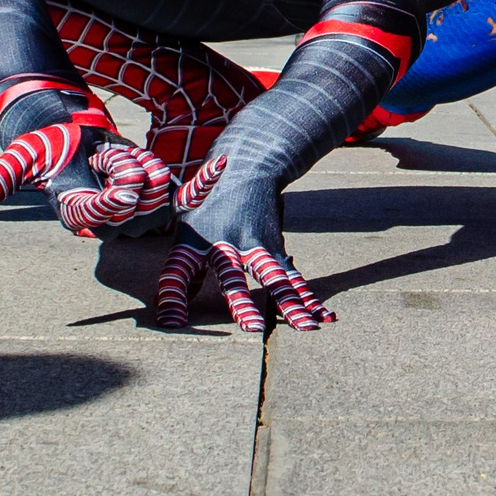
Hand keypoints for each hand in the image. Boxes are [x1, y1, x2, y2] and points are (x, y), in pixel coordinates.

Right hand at [0, 120, 173, 236]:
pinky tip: (181, 163)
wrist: (76, 139)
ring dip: (142, 162)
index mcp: (76, 217)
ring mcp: (133, 216)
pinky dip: (179, 177)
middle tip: (101, 155)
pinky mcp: (155, 202)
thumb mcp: (22, 157)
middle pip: (135, 201)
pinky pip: (175, 196)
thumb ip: (1, 177)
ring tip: (117, 157)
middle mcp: (108, 224)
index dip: (115, 202)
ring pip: (157, 194)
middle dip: (122, 166)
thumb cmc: (49, 147)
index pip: (100, 215)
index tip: (125, 188)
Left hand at [152, 155, 334, 331]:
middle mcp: (225, 244)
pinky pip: (293, 278)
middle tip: (252, 328)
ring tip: (306, 327)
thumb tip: (177, 298)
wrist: (246, 167)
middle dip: (242, 303)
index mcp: (193, 240)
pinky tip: (324, 318)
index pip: (178, 272)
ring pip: (275, 278)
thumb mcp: (184, 228)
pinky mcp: (274, 248)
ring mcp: (255, 246)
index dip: (173, 297)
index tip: (171, 323)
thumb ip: (183, 266)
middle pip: (234, 277)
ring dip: (290, 304)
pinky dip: (308, 298)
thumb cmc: (207, 202)